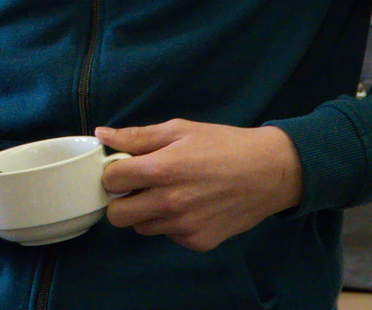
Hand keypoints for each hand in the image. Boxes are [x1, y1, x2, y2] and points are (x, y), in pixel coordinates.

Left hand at [96, 120, 303, 251]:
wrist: (270, 172)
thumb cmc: (223, 145)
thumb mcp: (179, 129)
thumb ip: (137, 136)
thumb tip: (102, 135)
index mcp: (161, 170)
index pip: (110, 181)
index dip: (113, 172)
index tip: (123, 168)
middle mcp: (169, 203)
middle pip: (117, 215)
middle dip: (121, 200)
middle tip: (137, 186)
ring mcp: (184, 226)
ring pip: (141, 227)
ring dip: (145, 213)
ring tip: (168, 193)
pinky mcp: (199, 241)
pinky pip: (168, 235)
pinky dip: (171, 223)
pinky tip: (190, 205)